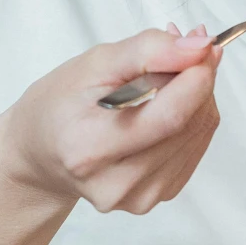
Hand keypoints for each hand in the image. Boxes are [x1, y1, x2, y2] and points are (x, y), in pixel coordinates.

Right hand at [0, 25, 220, 216]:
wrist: (41, 151)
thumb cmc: (61, 104)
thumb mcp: (93, 64)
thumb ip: (147, 51)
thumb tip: (199, 47)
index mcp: (89, 148)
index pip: (169, 115)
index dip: (196, 77)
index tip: (203, 46)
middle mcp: (115, 184)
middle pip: (187, 124)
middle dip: (198, 80)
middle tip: (189, 49)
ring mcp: (137, 197)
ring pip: (197, 134)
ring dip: (197, 98)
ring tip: (170, 75)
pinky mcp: (154, 198)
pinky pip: (194, 149)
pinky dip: (191, 119)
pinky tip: (167, 104)